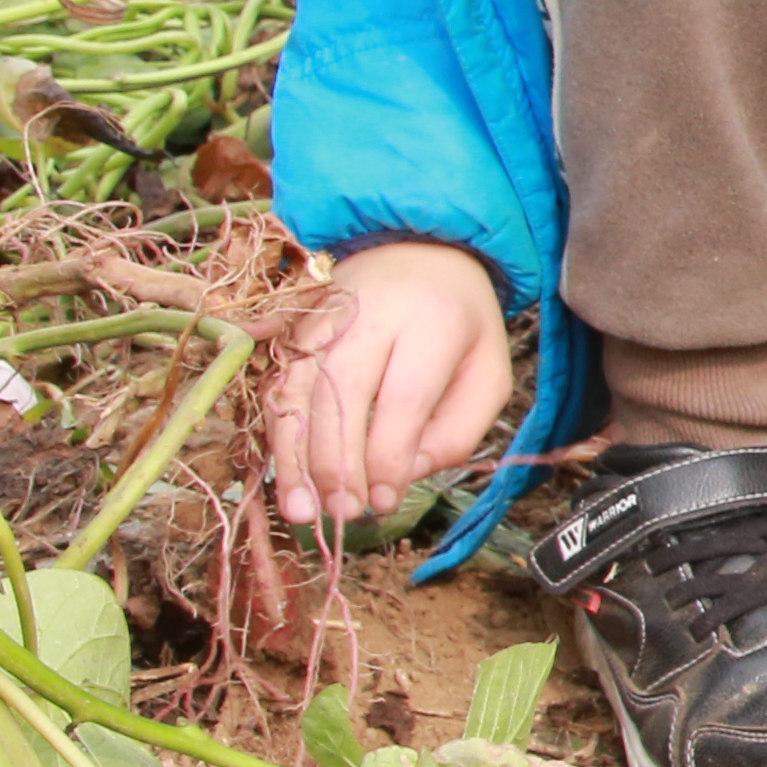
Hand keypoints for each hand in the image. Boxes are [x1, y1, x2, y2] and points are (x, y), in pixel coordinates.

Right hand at [268, 238, 513, 524]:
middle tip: (342, 515)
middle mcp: (372, 313)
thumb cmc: (461, 328)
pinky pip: (278, 385)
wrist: (420, 251)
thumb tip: (401, 478)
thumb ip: (457, 432)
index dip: (386, 458)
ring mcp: (326, 317)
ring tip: (300, 511)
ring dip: (296, 457)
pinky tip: (283, 475)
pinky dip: (278, 434)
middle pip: (342, 395)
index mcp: (434, 320)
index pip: (402, 399)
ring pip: (299, 391)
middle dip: (338, 465)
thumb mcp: (487, 375)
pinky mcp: (296, 329)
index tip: (383, 503)